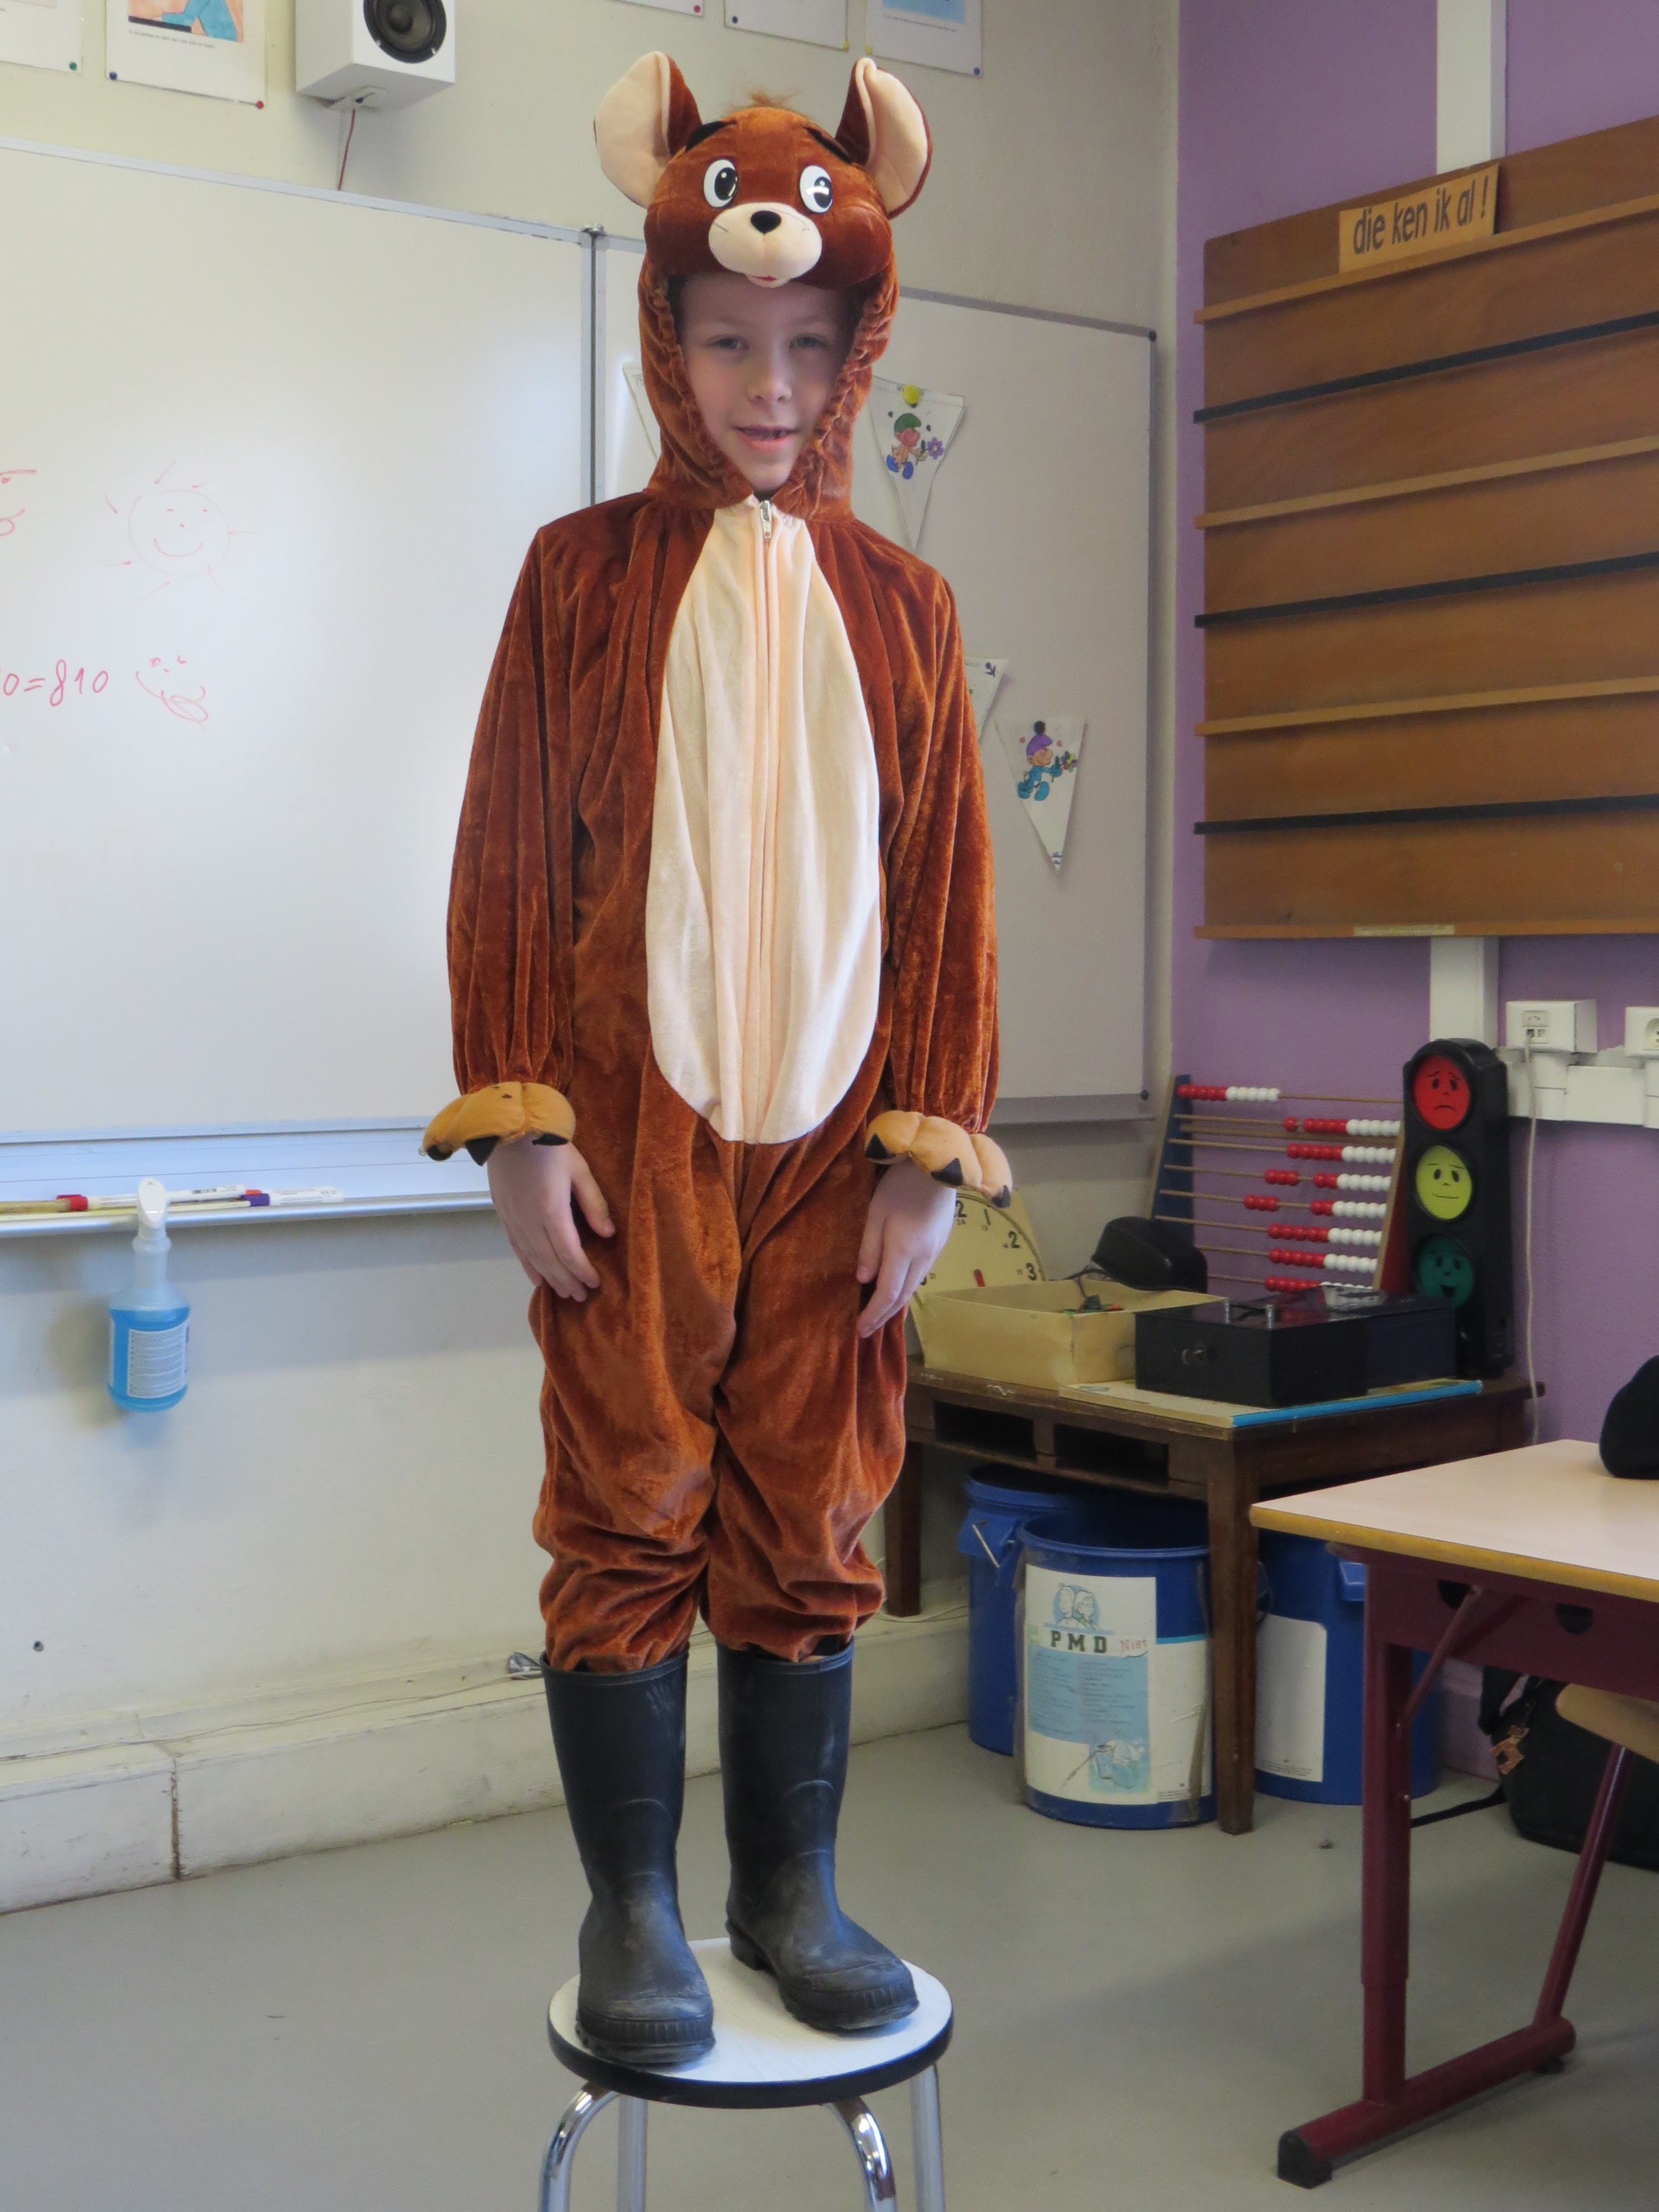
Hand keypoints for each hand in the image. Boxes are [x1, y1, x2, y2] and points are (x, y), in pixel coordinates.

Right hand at [486, 1139, 613, 1299]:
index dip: (582, 1270)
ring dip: (550, 1277)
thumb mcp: (579, 1170)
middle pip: (551, 1260)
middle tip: (582, 1297)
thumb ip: (593, 1204)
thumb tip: (608, 1234)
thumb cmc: (550, 1146)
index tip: (596, 1283)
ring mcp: (514, 1219)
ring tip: (564, 1293)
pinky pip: (516, 1247)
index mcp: (551, 1211)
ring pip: (533, 1257)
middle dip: (568, 1280)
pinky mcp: (503, 1214)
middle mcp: (529, 1221)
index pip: (569, 1252)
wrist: (509, 1128)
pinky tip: (537, 1278)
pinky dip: (527, 1265)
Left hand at [855, 1159, 955, 1339]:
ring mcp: (935, 1250)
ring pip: (914, 1286)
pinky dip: (907, 1287)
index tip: (859, 1330)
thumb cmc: (900, 1185)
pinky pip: (921, 1274)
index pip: (887, 1294)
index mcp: (904, 1252)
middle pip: (903, 1296)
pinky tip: (898, 1288)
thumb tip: (864, 1280)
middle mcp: (923, 1258)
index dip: (873, 1314)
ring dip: (896, 1303)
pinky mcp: (941, 1242)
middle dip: (884, 1315)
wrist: (938, 1165)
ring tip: (880, 1313)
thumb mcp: (876, 1214)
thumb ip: (869, 1249)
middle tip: (867, 1329)